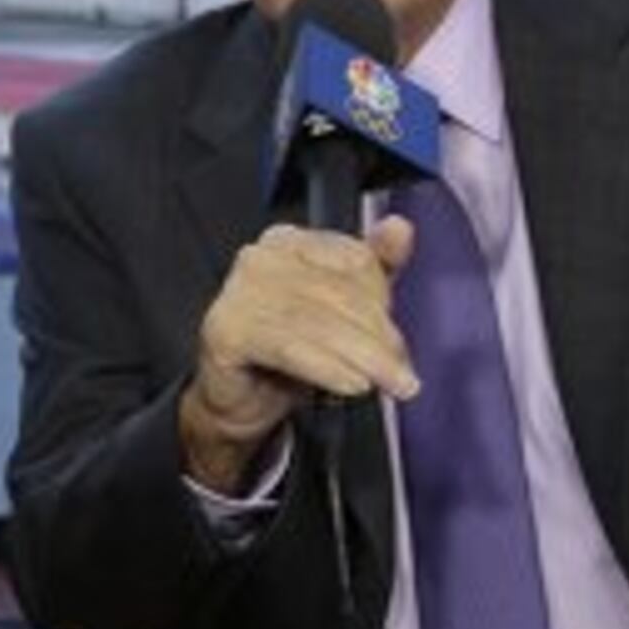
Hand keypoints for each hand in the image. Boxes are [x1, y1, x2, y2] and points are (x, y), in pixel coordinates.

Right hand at [177, 217, 421, 490]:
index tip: (398, 340)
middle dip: (379, 338)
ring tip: (388, 384)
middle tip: (402, 373)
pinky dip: (329, 368)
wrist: (242, 401)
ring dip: (364, 359)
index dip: (384, 302)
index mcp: (289, 241)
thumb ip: (374, 267)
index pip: (355, 259)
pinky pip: (290, 348)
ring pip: (320, 323)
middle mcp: (260, 258)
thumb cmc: (291, 352)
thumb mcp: (343, 309)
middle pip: (340, 293)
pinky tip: (354, 386)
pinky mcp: (226, 330)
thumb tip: (400, 228)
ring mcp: (238, 292)